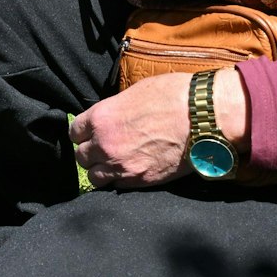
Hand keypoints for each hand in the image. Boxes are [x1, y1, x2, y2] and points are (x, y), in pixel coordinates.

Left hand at [71, 75, 193, 188]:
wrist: (202, 118)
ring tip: (115, 162)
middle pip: (81, 156)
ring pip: (95, 176)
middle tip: (104, 147)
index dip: (83, 132)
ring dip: (102, 169)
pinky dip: (119, 179)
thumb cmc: (173, 96)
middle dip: (91, 151)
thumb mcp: (136, 92)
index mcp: (101, 118)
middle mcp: (105, 144)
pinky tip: (130, 170)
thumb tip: (112, 116)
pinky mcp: (139, 181)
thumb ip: (115, 109)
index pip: (74, 132)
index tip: (91, 132)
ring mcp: (121, 165)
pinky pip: (116, 185)